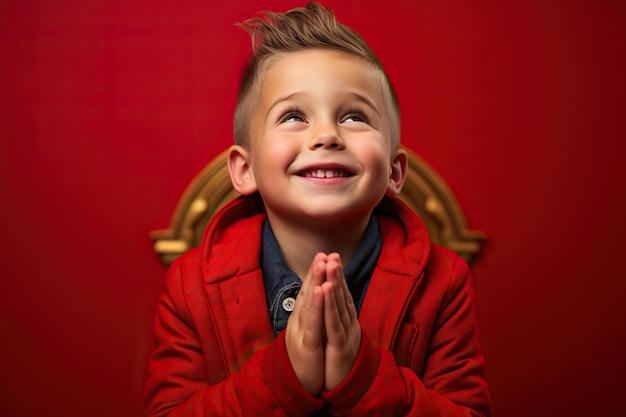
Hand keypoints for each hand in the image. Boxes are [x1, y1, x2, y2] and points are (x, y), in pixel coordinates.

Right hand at [285, 253, 326, 394]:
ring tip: (322, 262)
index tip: (322, 256)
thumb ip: (308, 319)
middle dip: (315, 271)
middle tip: (322, 252)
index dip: (314, 274)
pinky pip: (312, 322)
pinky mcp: (307, 345)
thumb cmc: (301, 362)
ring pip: (309, 303)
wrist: (292, 388)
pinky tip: (319, 290)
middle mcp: (298, 322)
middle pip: (307, 293)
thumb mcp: (305, 337)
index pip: (308, 293)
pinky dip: (315, 305)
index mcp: (301, 320)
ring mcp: (301, 332)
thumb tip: (311, 302)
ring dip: (316, 280)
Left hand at [321, 253, 360, 390]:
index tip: (331, 257)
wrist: (351, 391)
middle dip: (337, 273)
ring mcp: (346, 335)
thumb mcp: (339, 340)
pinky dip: (328, 305)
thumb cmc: (341, 364)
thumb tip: (335, 306)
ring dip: (335, 283)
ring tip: (330, 264)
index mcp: (346, 323)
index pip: (341, 295)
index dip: (337, 276)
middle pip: (342, 296)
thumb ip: (338, 322)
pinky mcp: (340, 346)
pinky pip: (333, 323)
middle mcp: (349, 325)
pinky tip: (325, 290)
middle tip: (333, 253)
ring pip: (339, 305)